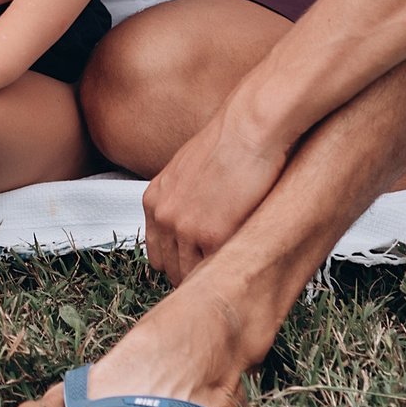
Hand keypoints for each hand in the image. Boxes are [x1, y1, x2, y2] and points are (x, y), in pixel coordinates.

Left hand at [141, 104, 291, 283]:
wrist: (250, 128)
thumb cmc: (230, 142)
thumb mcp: (188, 170)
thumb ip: (183, 199)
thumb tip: (193, 220)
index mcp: (154, 200)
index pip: (157, 253)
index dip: (179, 263)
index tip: (196, 267)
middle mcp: (163, 216)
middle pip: (169, 268)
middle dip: (191, 275)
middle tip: (216, 277)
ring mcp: (185, 228)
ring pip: (190, 275)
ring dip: (211, 278)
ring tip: (232, 276)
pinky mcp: (212, 236)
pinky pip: (215, 271)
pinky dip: (229, 271)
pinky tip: (244, 267)